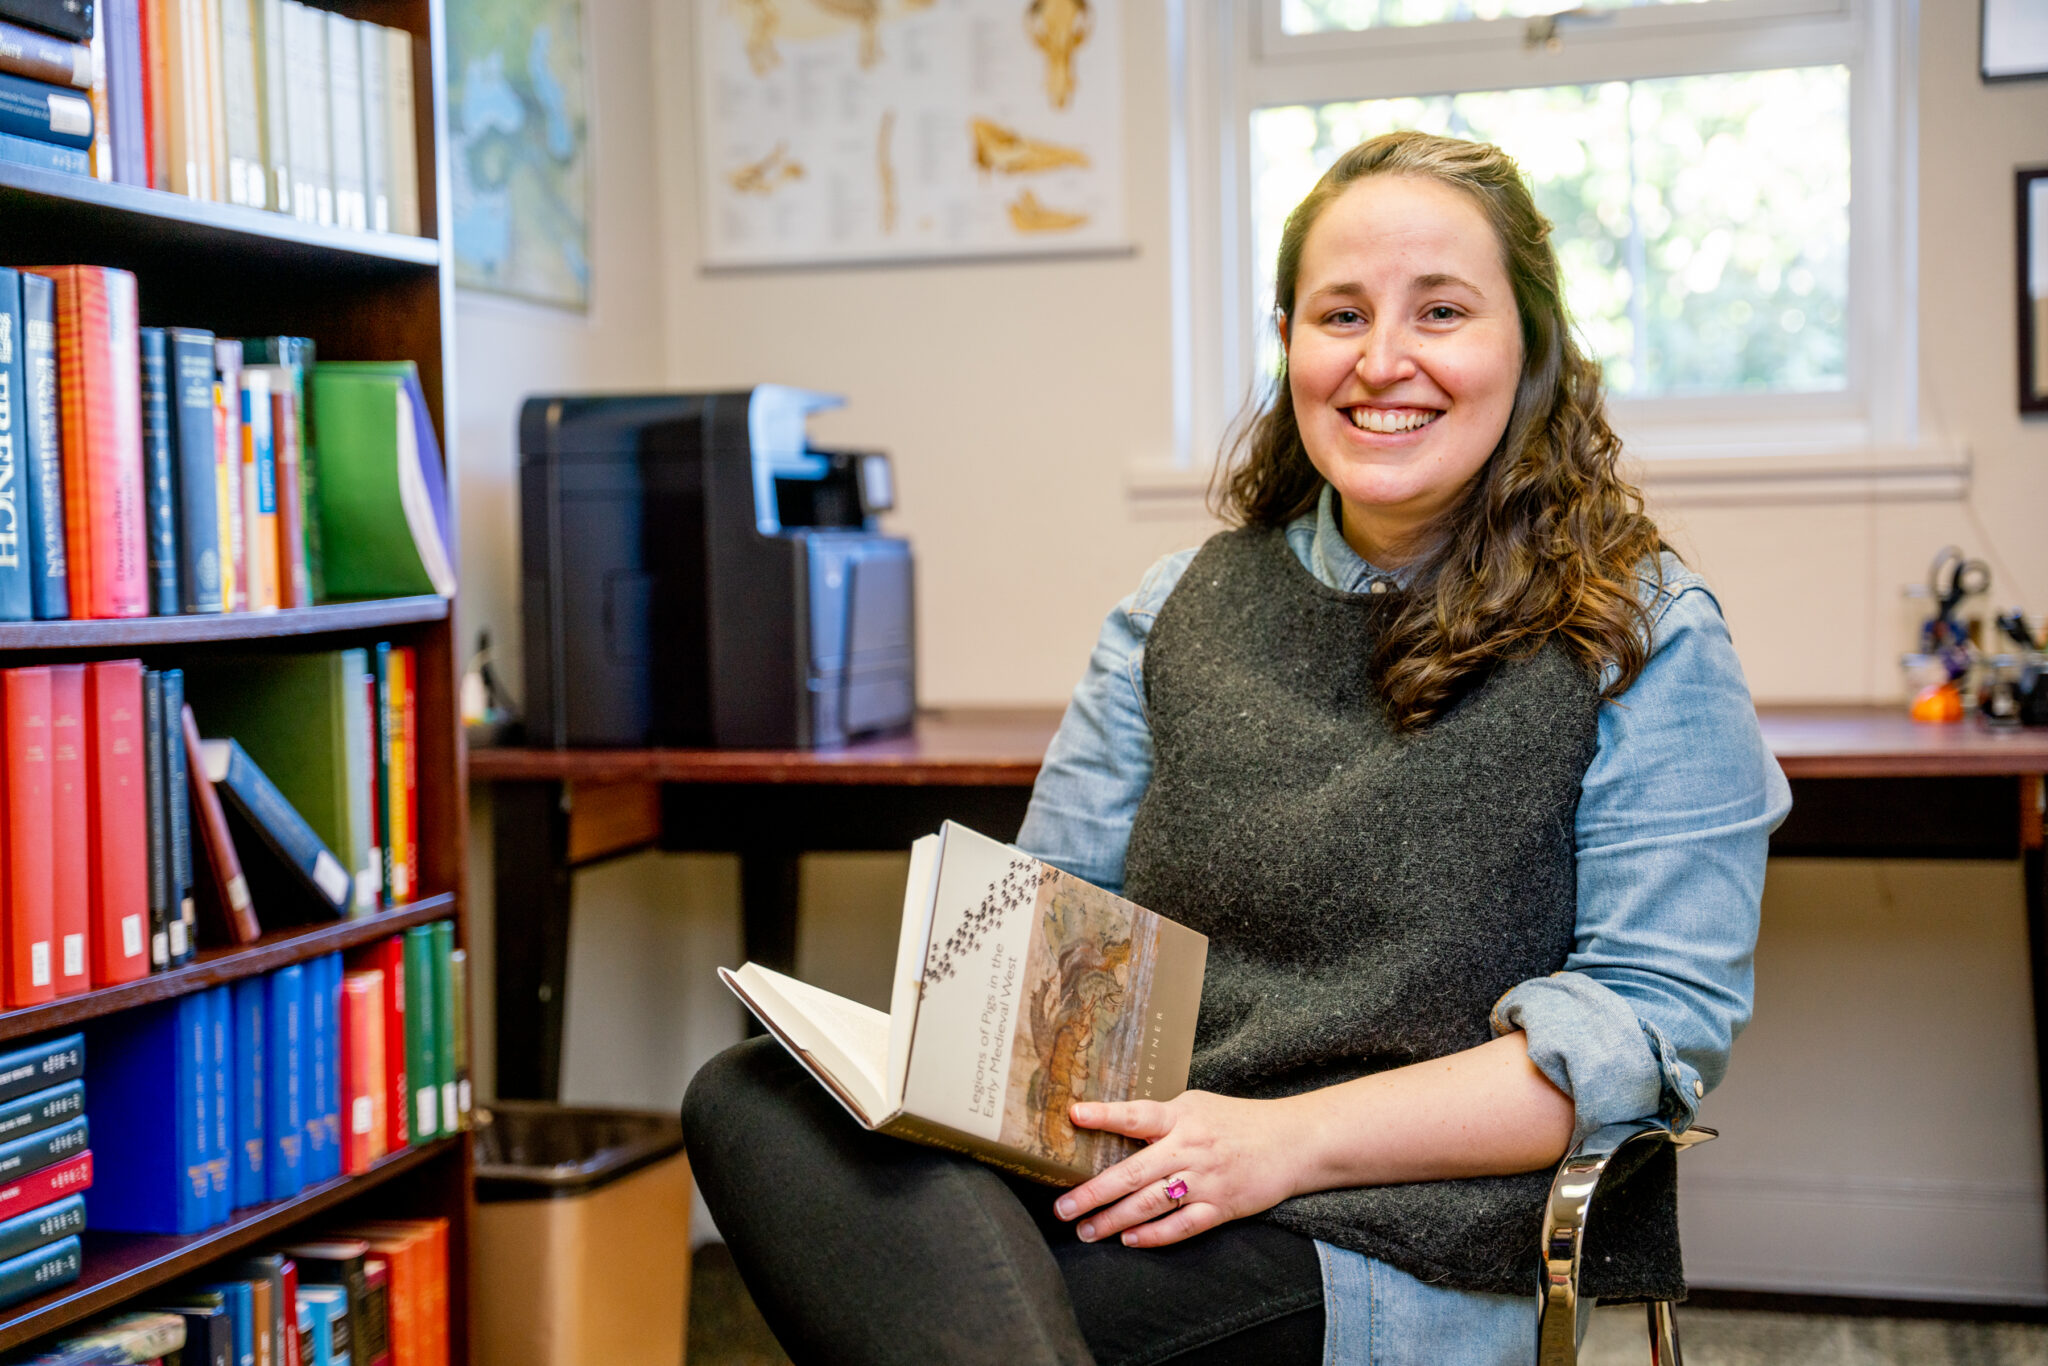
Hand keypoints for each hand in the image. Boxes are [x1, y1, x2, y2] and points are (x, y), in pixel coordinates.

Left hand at [1052, 1091, 1305, 1248]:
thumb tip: (1114, 1127)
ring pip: (1150, 1204)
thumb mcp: (1197, 1106)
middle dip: (1093, 1192)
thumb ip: (1160, 1118)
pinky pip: (1182, 1226)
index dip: (1105, 1115)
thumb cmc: (1237, 1121)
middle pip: (1133, 1172)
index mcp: (1181, 1117)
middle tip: (1062, 1208)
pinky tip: (1129, 1241)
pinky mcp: (1222, 1207)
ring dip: (1114, 1220)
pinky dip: (1154, 1236)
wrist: (1293, 1141)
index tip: (1074, 1115)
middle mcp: (1190, 1148)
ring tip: (1086, 1231)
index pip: (1137, 1116)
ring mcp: (1206, 1180)